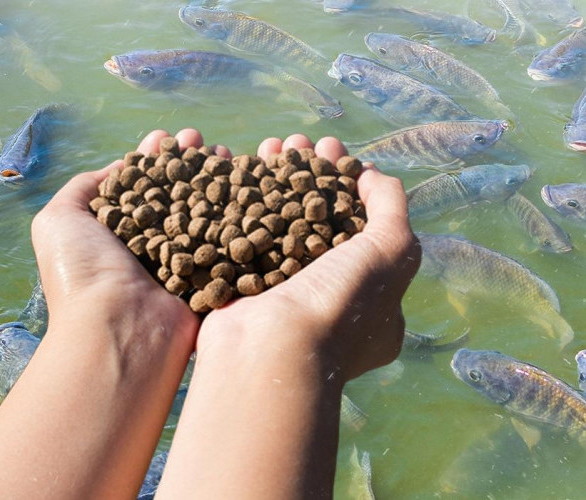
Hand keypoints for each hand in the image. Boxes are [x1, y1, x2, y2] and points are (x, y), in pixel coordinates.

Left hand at [30, 128, 227, 345]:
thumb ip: (84, 188)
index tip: (168, 136)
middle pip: (175, 194)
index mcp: (118, 231)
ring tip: (227, 154)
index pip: (140, 185)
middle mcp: (151, 245)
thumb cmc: (83, 272)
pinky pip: (228, 242)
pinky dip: (240, 215)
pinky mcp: (210, 280)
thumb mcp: (58, 220)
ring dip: (216, 182)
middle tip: (204, 140)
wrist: (118, 328)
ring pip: (205, 213)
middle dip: (189, 164)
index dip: (153, 159)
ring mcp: (183, 262)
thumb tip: (119, 168)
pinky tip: (247, 186)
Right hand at [199, 133, 420, 380]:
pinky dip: (247, 202)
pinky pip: (250, 236)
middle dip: (312, 177)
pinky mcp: (246, 291)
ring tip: (272, 145)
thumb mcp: (392, 252)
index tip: (334, 152)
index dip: (350, 185)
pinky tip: (243, 168)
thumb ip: (391, 208)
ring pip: (283, 223)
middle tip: (300, 142)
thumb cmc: (340, 304)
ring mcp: (285, 298)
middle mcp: (330, 300)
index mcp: (374, 302)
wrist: (270, 350)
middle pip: (321, 221)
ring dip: (279, 181)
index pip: (366, 229)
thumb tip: (371, 175)